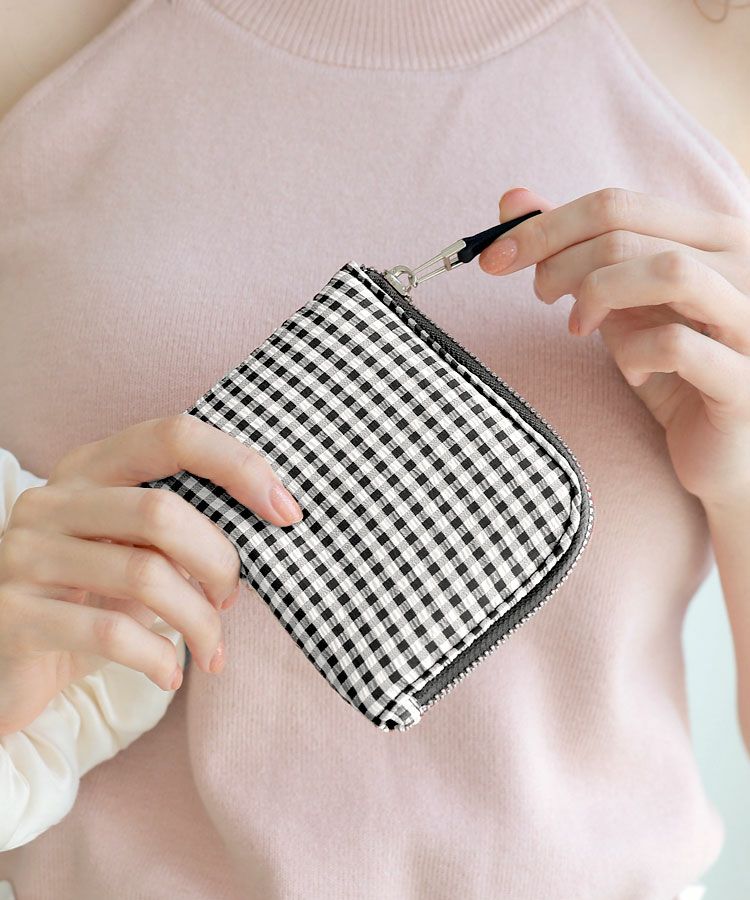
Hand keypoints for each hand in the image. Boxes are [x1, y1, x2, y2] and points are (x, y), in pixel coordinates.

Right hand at [0, 415, 302, 734]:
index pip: (171, 436)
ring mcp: (23, 555)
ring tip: (212, 646)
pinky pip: (111, 633)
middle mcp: (50, 501)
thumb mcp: (136, 554)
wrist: (5, 663)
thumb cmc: (91, 601)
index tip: (287, 511)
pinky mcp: (12, 614)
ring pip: (144, 576)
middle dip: (219, 561)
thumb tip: (274, 522)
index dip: (238, 466)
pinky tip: (173, 672)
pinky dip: (160, 657)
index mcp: (88, 468)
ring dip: (199, 620)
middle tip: (233, 598)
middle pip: (162, 511)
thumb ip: (184, 532)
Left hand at [478, 186, 749, 512]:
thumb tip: (513, 200)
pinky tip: (631, 373)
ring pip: (668, 271)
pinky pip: (678, 345)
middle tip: (539, 296)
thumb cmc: (673, 369)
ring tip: (577, 327)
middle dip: (559, 260)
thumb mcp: (621, 306)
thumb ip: (576, 252)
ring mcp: (748, 317)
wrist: (726, 446)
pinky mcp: (743, 378)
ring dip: (598, 294)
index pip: (618, 204)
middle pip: (629, 232)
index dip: (546, 226)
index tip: (495, 256)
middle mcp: (741, 264)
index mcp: (711, 238)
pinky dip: (636, 354)